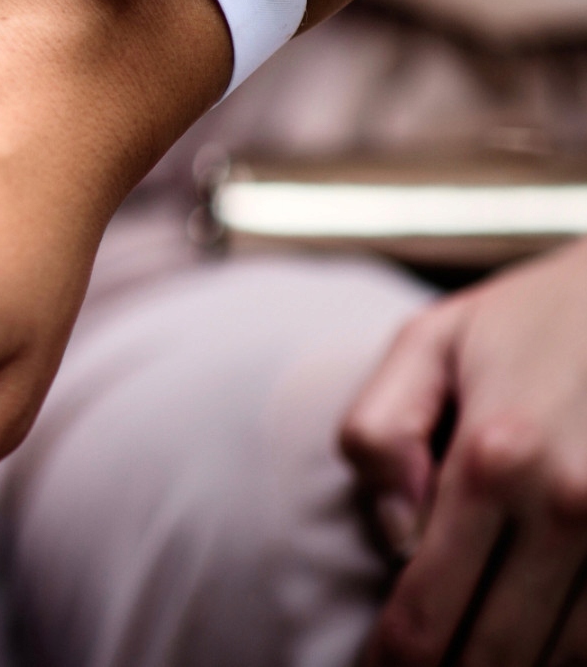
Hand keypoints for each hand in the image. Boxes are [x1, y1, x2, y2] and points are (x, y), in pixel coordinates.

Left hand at [343, 238, 586, 665]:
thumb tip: (392, 533)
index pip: (427, 600)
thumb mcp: (433, 341)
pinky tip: (543, 650)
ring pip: (567, 656)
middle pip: (497, 647)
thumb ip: (381, 430)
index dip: (396, 655)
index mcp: (493, 456)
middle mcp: (571, 506)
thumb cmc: (538, 316)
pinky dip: (578, 652)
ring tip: (471, 665)